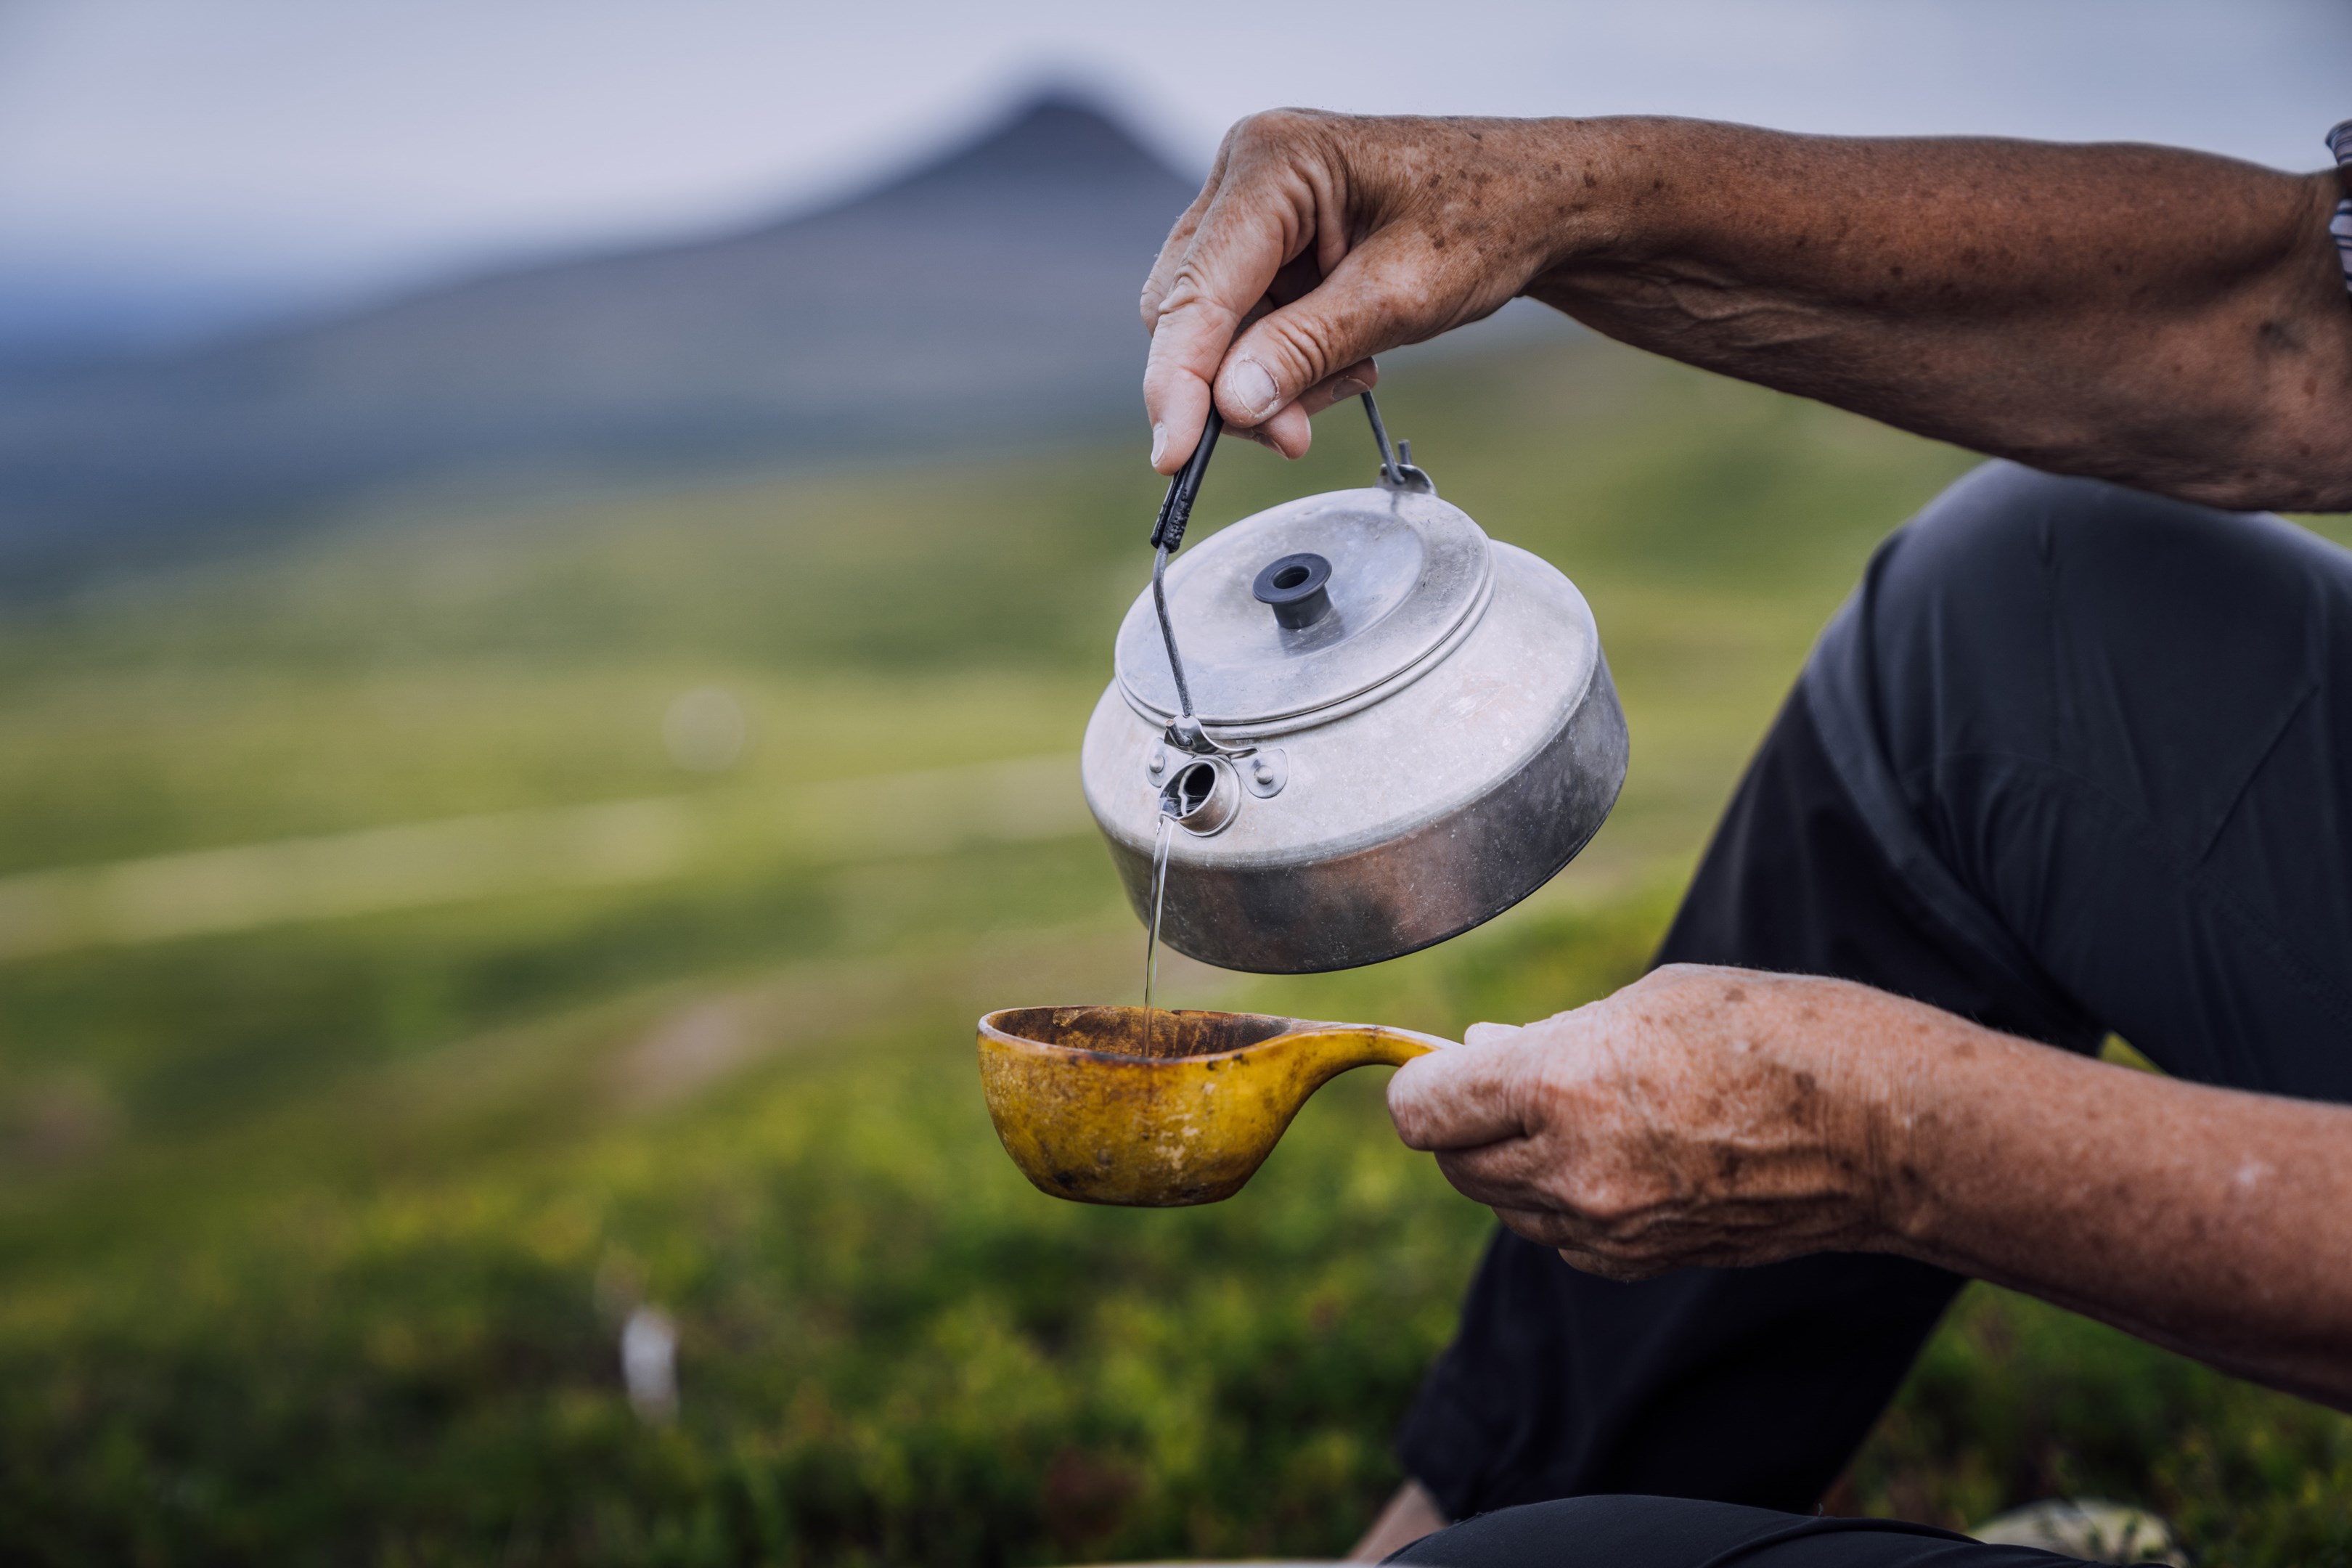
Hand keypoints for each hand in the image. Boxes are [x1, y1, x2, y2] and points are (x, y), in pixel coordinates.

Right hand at [1139, 111, 1573, 471]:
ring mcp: (1254, 203)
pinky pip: (1245, 319)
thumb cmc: (1487, 220)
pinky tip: (1347, 361)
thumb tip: (1231, 406)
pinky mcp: (1268, 236)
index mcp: (1273, 161)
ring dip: (1269, 377)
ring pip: (1213, 324)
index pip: (1194, 289)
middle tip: (1296, 437)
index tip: (1173, 457)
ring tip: (1353, 380)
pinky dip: (1286, 359)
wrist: (1541, 199)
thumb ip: (1307, 349)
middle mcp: (1247, 171)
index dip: (1178, 381)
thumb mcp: (1399, 297)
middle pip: (1188, 309)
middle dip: (1234, 385)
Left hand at [1387, 965, 1915, 1278]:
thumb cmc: (1772, 1035)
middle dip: (1462, 1121)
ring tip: (1569, 1110)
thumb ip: (1546, 1040)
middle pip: (1453, 1163)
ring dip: (1508, 1161)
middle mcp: (1569, 1169)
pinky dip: (1557, 1201)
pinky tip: (1608, 1156)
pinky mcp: (1639, 1263)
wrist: (1880, 1130)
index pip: (1421, 1110)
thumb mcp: (1643, 1003)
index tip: (1442, 1062)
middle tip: (1506, 1076)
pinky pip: (1558, 1237)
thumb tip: (1477, 1054)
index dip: (1420, 1082)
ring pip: (1502, 1204)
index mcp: (1558, 1086)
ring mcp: (1606, 1229)